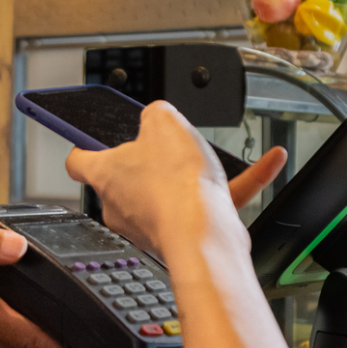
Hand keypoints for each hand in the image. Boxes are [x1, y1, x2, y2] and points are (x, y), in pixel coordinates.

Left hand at [66, 103, 285, 258]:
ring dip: (192, 173)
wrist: (204, 234)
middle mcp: (121, 205)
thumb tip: (158, 117)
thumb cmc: (175, 185)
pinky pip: (209, 203)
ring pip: (170, 190)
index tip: (88, 140)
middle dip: (148, 160)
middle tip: (166, 145)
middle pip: (126, 177)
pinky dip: (236, 184)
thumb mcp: (164, 120)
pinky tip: (268, 163)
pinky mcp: (184, 233)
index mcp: (106, 175)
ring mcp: (151, 223)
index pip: (79, 161)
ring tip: (212, 156)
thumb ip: (156, 113)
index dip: (84, 146)